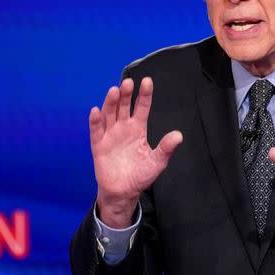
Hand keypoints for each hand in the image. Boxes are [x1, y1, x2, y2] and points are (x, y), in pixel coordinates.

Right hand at [90, 77, 182, 227]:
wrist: (123, 192)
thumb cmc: (140, 175)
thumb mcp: (157, 162)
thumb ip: (165, 148)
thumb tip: (179, 135)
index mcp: (138, 128)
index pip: (141, 107)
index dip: (144, 95)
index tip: (147, 82)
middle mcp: (123, 127)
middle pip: (123, 106)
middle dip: (125, 94)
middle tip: (128, 83)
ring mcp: (110, 135)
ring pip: (109, 114)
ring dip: (110, 103)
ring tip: (114, 91)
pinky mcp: (98, 145)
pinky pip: (96, 131)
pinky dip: (95, 121)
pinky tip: (96, 111)